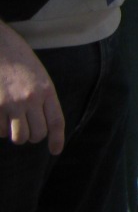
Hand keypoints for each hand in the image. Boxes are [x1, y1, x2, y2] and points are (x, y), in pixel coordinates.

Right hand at [0, 24, 63, 153]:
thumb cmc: (18, 61)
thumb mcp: (38, 76)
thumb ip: (41, 98)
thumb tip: (40, 123)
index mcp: (46, 90)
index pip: (56, 121)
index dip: (57, 139)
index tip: (55, 150)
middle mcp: (30, 99)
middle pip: (36, 134)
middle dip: (32, 135)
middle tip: (27, 126)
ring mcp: (11, 104)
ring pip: (18, 137)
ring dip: (15, 134)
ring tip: (13, 122)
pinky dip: (0, 128)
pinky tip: (1, 115)